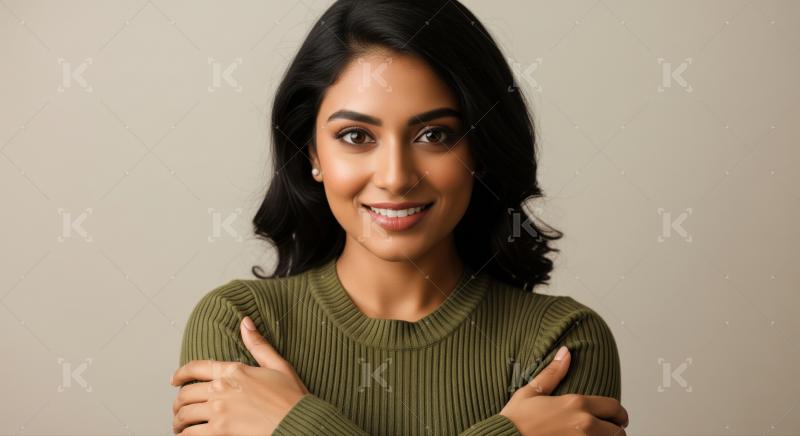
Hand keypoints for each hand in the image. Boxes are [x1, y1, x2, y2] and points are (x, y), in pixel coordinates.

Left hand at [170, 316, 309, 434]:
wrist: (298, 421)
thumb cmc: (292, 397)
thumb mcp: (278, 365)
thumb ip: (258, 344)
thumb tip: (245, 322)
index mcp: (234, 370)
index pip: (197, 368)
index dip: (181, 373)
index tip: (174, 380)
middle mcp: (222, 388)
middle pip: (186, 394)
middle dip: (178, 403)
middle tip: (178, 410)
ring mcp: (219, 409)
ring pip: (185, 414)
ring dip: (178, 421)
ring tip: (180, 426)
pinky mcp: (220, 430)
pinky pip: (191, 434)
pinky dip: (185, 435)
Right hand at [499, 346, 628, 434]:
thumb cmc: (515, 422)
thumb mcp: (531, 392)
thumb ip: (553, 373)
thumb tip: (565, 353)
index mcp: (575, 404)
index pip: (614, 408)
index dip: (618, 413)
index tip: (616, 417)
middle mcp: (584, 424)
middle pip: (618, 430)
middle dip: (615, 430)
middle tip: (609, 430)